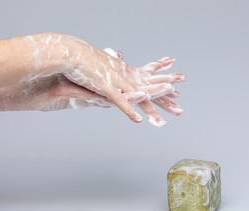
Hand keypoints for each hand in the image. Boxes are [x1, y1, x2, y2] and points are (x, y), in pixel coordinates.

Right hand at [14, 33, 182, 125]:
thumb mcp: (97, 69)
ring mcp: (115, 80)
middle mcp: (123, 75)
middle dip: (165, 98)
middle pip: (148, 89)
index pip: (145, 81)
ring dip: (155, 104)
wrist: (69, 52)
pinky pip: (118, 100)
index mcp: (122, 72)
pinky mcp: (104, 85)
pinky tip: (137, 119)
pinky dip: (128, 109)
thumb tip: (110, 80)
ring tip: (172, 110)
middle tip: (180, 105)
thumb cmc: (80, 61)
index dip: (159, 87)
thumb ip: (106, 76)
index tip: (172, 92)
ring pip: (139, 95)